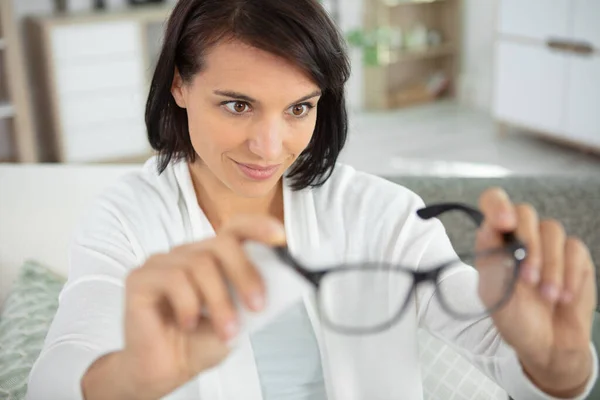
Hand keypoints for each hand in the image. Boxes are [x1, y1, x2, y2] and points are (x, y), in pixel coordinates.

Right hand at [118, 215, 285, 399]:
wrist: (167, 370)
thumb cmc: (200, 342)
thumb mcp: (239, 318)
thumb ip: (252, 296)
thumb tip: (274, 282)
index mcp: (213, 257)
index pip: (235, 229)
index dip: (258, 227)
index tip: (279, 236)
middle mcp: (188, 254)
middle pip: (222, 243)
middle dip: (245, 275)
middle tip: (257, 306)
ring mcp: (163, 262)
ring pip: (200, 264)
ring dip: (219, 301)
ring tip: (225, 330)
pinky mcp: (141, 277)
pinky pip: (173, 278)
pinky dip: (188, 305)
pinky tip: (189, 323)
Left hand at [476, 188, 596, 397]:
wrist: (545, 344)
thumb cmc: (513, 318)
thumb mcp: (493, 295)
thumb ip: (490, 261)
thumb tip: (489, 229)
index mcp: (495, 239)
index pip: (493, 203)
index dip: (498, 205)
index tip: (504, 223)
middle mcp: (521, 235)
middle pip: (525, 212)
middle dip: (528, 243)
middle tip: (528, 278)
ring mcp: (549, 244)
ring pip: (552, 230)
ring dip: (549, 265)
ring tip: (546, 295)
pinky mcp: (574, 256)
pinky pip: (575, 249)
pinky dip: (568, 274)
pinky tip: (562, 296)